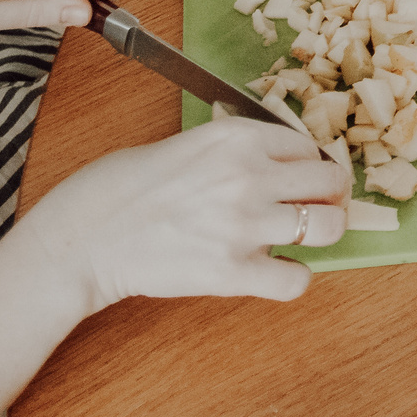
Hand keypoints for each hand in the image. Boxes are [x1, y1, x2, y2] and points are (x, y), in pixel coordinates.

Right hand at [16, 116, 349, 313]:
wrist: (85, 238)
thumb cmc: (122, 188)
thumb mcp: (185, 143)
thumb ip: (234, 148)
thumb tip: (277, 157)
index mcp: (235, 137)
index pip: (308, 144)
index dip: (311, 162)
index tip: (305, 176)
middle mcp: (248, 175)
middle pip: (332, 181)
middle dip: (330, 194)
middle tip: (318, 205)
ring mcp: (244, 225)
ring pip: (329, 227)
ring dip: (323, 232)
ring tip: (305, 237)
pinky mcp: (233, 272)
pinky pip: (297, 279)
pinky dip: (294, 278)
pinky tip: (276, 270)